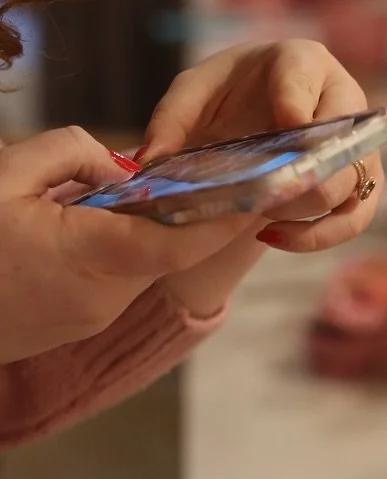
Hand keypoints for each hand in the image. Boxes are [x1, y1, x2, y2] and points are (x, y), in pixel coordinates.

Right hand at [0, 127, 254, 364]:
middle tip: (219, 169)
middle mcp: (104, 296)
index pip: (182, 240)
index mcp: (90, 257)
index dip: (228, 214)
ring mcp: (93, 315)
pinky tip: (94, 217)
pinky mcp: (79, 322)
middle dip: (192, 210)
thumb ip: (70, 155)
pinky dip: (122, 244)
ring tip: (142, 186)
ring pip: (143, 261)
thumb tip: (121, 167)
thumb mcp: (4, 176)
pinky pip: (117, 276)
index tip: (267, 188)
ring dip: (149, 225)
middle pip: (168, 247)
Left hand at [142, 40, 385, 253]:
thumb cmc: (229, 95)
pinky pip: (353, 219)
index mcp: (303, 62)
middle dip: (299, 175)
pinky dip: (316, 236)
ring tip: (259, 215)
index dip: (297, 104)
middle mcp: (344, 100)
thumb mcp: (192, 95)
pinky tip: (273, 236)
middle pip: (336, 144)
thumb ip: (170, 119)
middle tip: (255, 193)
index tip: (285, 127)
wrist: (257, 114)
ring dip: (301, 210)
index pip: (306, 80)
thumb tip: (152, 160)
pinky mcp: (363, 185)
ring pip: (347, 188)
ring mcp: (359, 146)